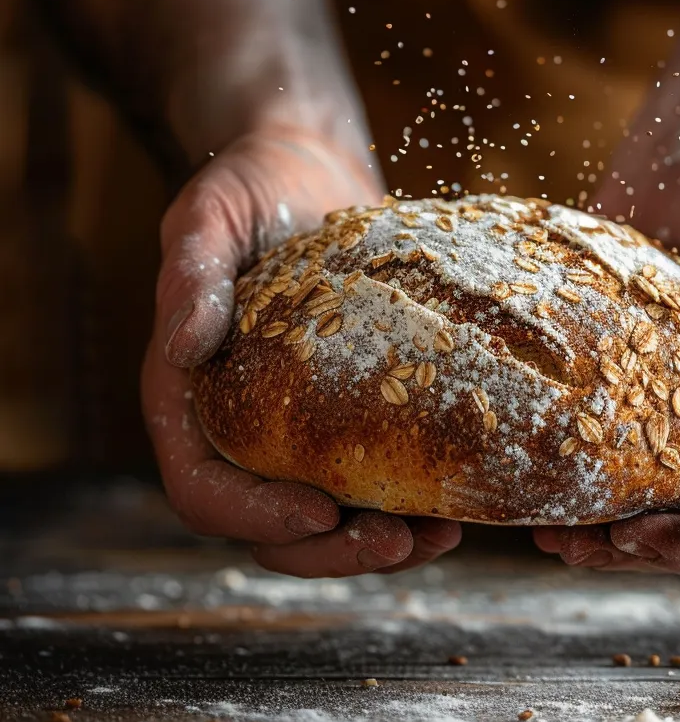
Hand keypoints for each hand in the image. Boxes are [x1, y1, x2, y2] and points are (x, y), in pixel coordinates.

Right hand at [141, 126, 461, 575]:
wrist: (310, 169)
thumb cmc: (252, 187)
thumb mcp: (210, 215)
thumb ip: (190, 274)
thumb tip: (181, 347)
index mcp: (191, 399)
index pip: (204, 489)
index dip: (254, 517)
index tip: (318, 514)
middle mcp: (241, 427)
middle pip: (269, 528)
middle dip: (330, 552)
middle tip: (396, 546)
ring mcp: (296, 426)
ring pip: (326, 520)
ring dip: (377, 543)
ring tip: (441, 539)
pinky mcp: (347, 414)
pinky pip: (370, 479)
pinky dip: (407, 504)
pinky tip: (456, 504)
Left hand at [534, 142, 679, 575]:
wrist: (677, 176)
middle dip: (672, 550)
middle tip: (618, 541)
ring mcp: (674, 432)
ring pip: (658, 522)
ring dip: (616, 547)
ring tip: (562, 543)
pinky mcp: (621, 415)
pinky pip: (607, 483)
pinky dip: (579, 509)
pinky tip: (538, 515)